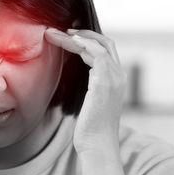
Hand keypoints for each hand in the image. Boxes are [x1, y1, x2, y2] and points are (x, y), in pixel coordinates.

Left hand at [45, 27, 124, 153]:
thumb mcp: (90, 103)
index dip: (89, 41)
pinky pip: (96, 53)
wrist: (97, 144)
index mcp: (116, 80)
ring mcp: (114, 77)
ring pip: (97, 45)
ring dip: (76, 37)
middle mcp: (118, 76)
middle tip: (63, 30)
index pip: (106, 51)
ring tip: (55, 34)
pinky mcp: (105, 81)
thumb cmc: (90, 128)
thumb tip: (76, 79)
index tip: (70, 37)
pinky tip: (67, 40)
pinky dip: (81, 44)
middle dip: (84, 34)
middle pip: (105, 43)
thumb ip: (89, 87)